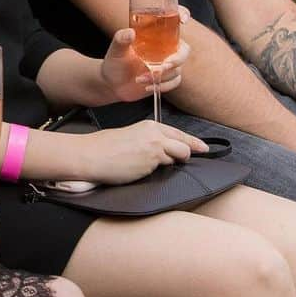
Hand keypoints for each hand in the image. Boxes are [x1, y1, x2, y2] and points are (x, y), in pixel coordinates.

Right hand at [76, 119, 207, 183]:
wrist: (91, 154)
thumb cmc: (106, 147)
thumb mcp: (132, 136)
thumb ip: (150, 140)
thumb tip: (164, 151)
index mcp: (150, 126)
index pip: (179, 133)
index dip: (193, 142)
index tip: (203, 148)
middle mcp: (155, 134)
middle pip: (184, 145)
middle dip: (186, 154)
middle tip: (188, 159)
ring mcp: (154, 148)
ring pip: (175, 158)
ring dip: (168, 163)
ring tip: (146, 164)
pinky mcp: (150, 162)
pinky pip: (162, 169)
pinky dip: (155, 171)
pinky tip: (139, 168)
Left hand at [99, 6, 190, 103]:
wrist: (113, 84)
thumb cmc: (115, 61)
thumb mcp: (116, 50)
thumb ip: (121, 40)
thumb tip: (129, 33)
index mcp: (155, 33)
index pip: (174, 19)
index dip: (183, 14)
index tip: (182, 20)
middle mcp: (165, 46)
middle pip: (184, 50)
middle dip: (176, 60)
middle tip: (162, 66)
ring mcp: (168, 62)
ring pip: (178, 69)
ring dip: (161, 76)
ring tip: (140, 79)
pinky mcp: (167, 78)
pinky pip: (175, 82)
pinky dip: (163, 86)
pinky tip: (147, 86)